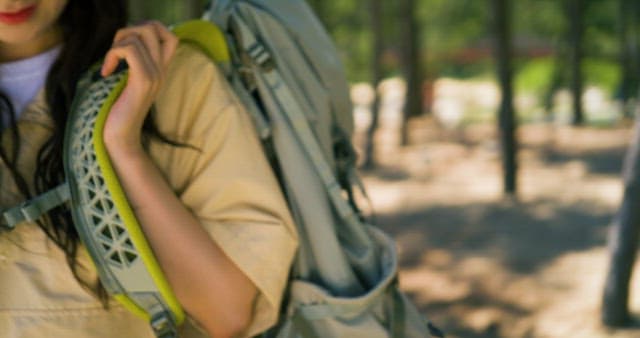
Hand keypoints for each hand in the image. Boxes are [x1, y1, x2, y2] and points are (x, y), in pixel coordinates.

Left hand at [100, 21, 177, 154]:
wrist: (121, 138)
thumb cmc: (118, 113)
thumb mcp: (127, 85)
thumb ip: (131, 66)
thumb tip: (121, 46)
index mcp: (160, 71)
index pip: (170, 36)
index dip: (149, 29)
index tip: (130, 45)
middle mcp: (161, 71)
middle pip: (155, 27)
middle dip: (129, 31)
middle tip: (116, 51)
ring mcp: (154, 75)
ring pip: (139, 35)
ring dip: (117, 43)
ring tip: (110, 63)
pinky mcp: (142, 81)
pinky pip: (128, 50)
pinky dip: (112, 55)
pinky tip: (106, 73)